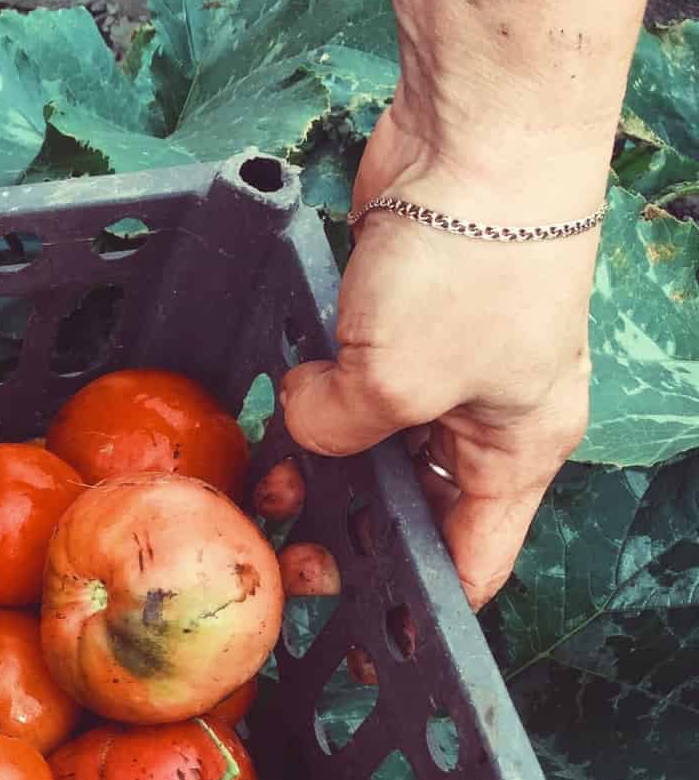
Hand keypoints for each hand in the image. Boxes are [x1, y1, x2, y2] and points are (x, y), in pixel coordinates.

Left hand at [279, 105, 598, 609]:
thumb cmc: (472, 265)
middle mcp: (487, 418)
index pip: (472, 562)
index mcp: (516, 453)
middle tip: (281, 561)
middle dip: (347, 534)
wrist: (478, 138)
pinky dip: (313, 408)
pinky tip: (272, 420)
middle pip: (411, 508)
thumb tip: (301, 430)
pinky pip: (350, 388)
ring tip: (264, 493)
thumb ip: (336, 433)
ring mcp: (445, 367)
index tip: (358, 641)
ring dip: (317, 471)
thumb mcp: (395, 384)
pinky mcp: (401, 321)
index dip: (416, 608)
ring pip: (370, 449)